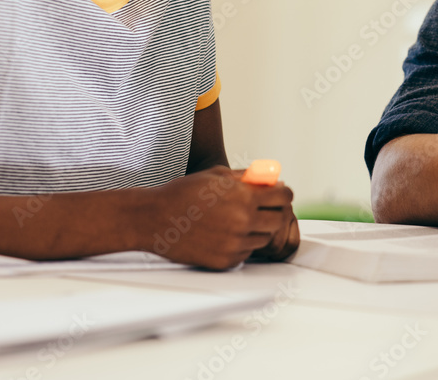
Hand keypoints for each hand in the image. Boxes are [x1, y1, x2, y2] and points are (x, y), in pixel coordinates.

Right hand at [148, 166, 296, 269]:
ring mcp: (235, 244)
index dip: (282, 193)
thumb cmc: (184, 193)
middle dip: (272, 212)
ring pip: (264, 238)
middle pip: (279, 220)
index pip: (285, 197)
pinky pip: (246, 253)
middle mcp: (244, 222)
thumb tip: (272, 179)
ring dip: (257, 230)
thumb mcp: (218, 175)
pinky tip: (222, 234)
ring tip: (234, 220)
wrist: (153, 219)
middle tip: (260, 208)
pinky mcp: (225, 261)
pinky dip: (240, 245)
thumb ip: (249, 177)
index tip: (277, 195)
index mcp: (245, 197)